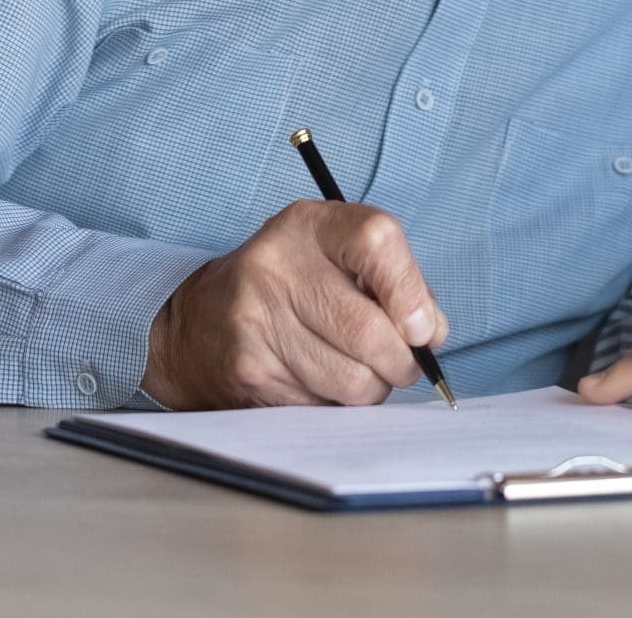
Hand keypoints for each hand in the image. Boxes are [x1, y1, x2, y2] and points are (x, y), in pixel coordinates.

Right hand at [143, 199, 449, 407]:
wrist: (200, 319)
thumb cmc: (295, 285)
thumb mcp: (340, 258)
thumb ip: (398, 284)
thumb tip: (431, 334)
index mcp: (310, 225)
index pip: (377, 242)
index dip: (412, 292)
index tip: (424, 328)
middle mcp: (276, 267)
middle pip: (370, 330)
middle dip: (403, 361)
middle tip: (404, 365)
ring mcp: (256, 321)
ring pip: (352, 380)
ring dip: (373, 388)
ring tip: (360, 371)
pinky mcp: (248, 372)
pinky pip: (322, 405)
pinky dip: (337, 403)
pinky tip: (320, 381)